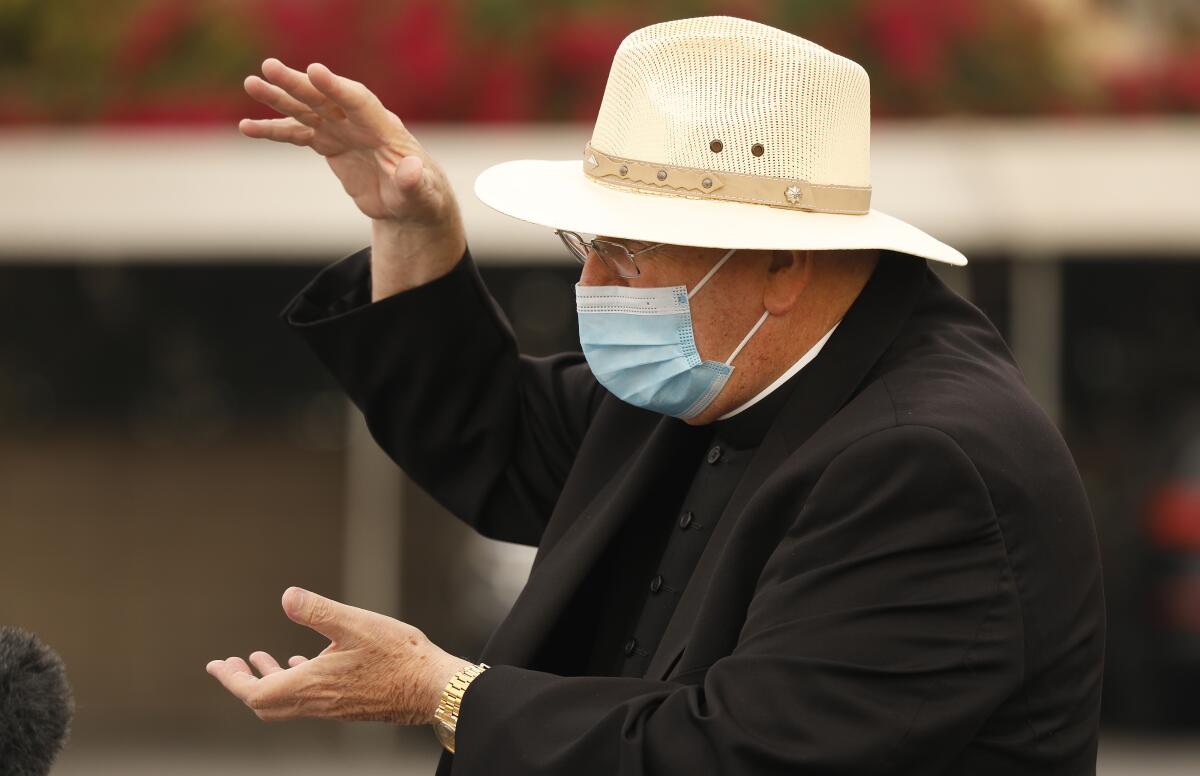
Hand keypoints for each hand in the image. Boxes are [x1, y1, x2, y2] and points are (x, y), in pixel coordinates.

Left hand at [205, 587, 471, 724]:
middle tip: (231, 664)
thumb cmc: (398, 656)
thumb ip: (319, 611)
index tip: (217, 665)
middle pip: (266, 703)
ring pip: (287, 701)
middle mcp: (318, 702)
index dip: (232, 680)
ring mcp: (333, 707)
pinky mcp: (348, 705)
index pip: (256, 693)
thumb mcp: (356, 623)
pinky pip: (308, 699)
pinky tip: (305, 663)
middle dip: (244, 682)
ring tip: (259, 658)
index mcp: (312, 685)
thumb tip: (286, 597)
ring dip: (269, 680)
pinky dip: (294, 681)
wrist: (433, 688)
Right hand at [240, 59, 465, 297]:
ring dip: (279, 98)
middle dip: (299, 84)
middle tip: (269, 67)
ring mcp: (342, 131)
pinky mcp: (330, 144)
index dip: (337, 88)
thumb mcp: (421, 195)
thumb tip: (411, 169)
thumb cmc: (421, 196)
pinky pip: (297, 134)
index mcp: (384, 129)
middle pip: (325, 98)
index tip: (314, 71)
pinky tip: (247, 127)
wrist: (410, 201)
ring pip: (306, 110)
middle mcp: (359, 123)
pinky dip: (273, 130)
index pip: (359, 102)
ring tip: (251, 83)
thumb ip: (414, 183)